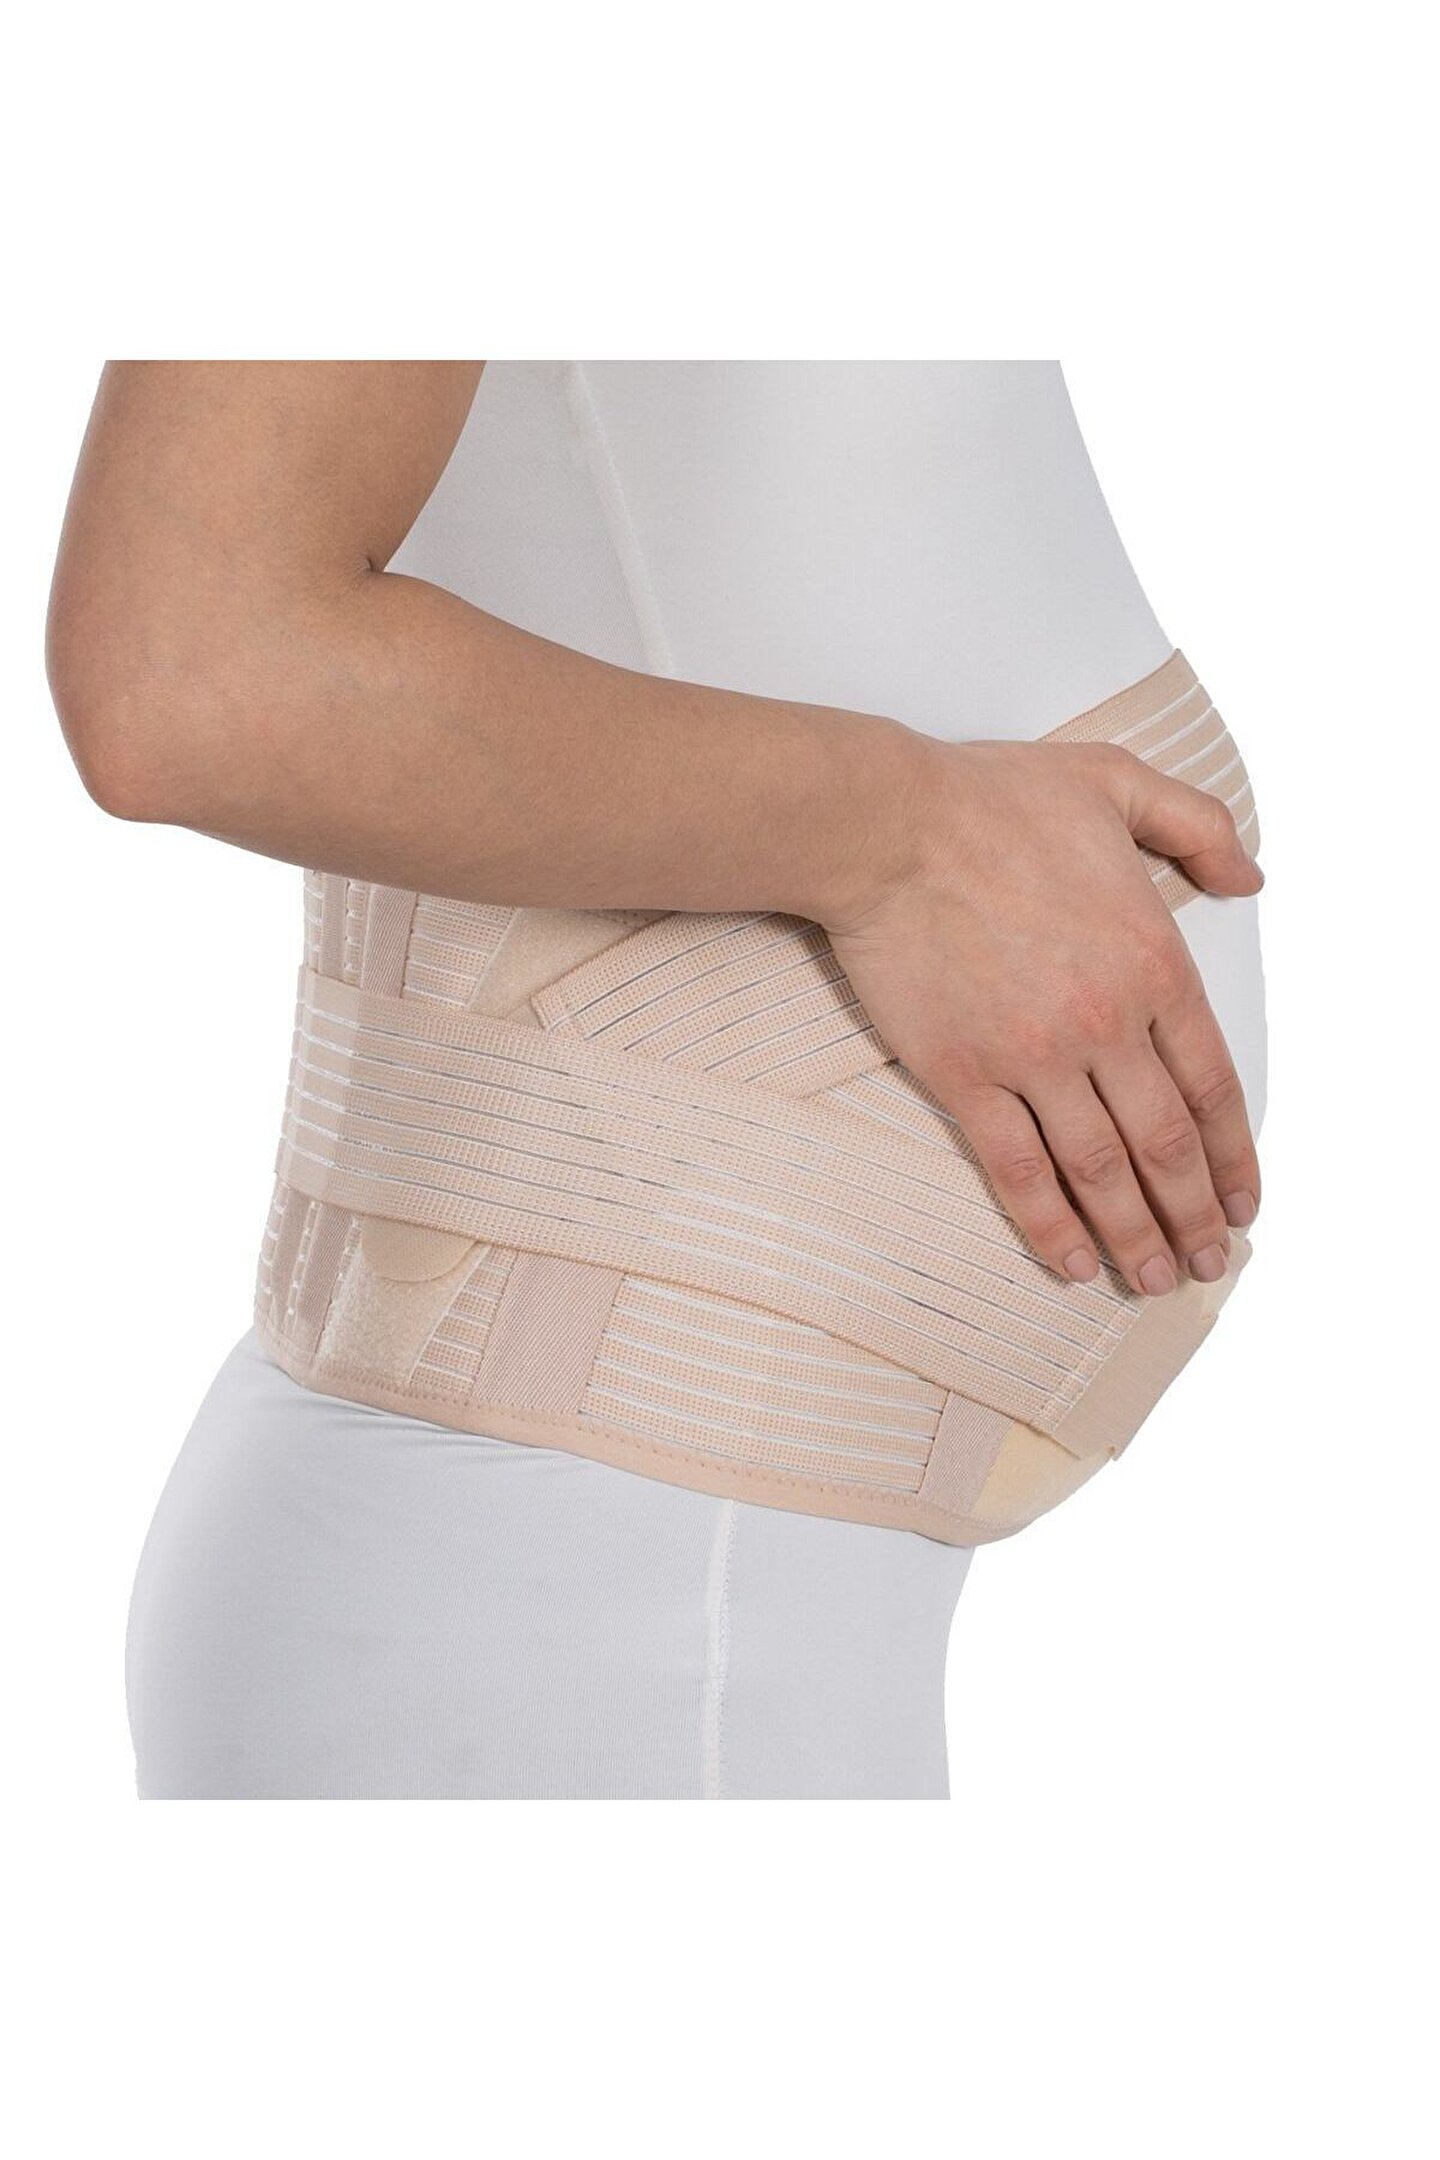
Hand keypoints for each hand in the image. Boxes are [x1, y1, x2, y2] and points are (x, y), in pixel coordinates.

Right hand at [825, 739, 1262, 1293]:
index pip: (1211, 1086)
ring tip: (1153, 1279)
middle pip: (1165, 1145)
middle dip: (1193, 1216)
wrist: (888, 826)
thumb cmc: (992, 800)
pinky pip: (1018, 1170)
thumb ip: (1199, 827)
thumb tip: (1251, 876)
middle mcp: (1104, 1022)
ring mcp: (1034, 1057)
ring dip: (1135, 1235)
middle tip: (1207, 1263)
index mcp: (1152, 961)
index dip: (1233, 1157)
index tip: (1242, 1204)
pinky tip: (1073, 1261)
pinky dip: (1051, 1225)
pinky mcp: (965, 1078)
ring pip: (1101, 1170)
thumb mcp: (1117, 783)